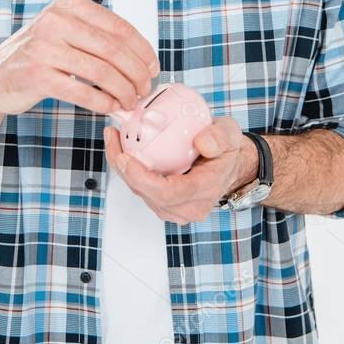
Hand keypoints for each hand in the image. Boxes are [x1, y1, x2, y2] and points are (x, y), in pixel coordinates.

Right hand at [0, 0, 159, 116]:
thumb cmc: (36, 58)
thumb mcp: (64, 33)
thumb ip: (96, 38)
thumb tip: (141, 60)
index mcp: (67, 6)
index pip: (117, 26)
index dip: (141, 49)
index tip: (152, 67)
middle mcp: (54, 21)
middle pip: (112, 49)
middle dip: (136, 73)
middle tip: (144, 89)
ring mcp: (44, 48)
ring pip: (101, 71)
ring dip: (123, 91)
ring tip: (131, 102)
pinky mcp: (37, 75)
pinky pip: (82, 91)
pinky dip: (103, 102)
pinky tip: (111, 108)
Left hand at [103, 115, 258, 224]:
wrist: (229, 164)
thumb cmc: (227, 150)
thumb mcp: (230, 134)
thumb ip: (219, 136)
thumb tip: (201, 142)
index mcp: (203, 192)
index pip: (167, 193)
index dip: (141, 178)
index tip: (125, 156)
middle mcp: (187, 207)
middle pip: (146, 193)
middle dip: (123, 168)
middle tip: (112, 138)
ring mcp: (175, 209)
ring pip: (140, 192)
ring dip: (122, 168)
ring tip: (113, 138)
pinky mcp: (165, 204)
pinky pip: (141, 189)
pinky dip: (129, 170)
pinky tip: (122, 148)